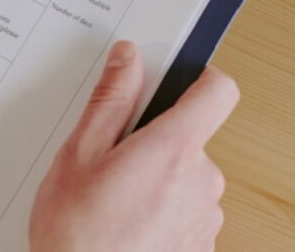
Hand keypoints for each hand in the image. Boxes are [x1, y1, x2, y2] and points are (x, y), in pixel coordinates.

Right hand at [30, 41, 239, 251]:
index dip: (201, 80)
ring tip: (116, 202)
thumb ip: (110, 101)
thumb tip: (129, 60)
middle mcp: (202, 181)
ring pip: (189, 179)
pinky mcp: (203, 247)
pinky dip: (165, 214)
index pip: (218, 92)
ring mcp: (206, 218)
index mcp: (174, 149)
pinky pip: (189, 214)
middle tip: (115, 163)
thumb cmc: (77, 236)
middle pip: (194, 139)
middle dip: (159, 143)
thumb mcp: (79, 155)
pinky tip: (129, 226)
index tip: (179, 81)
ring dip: (161, 183)